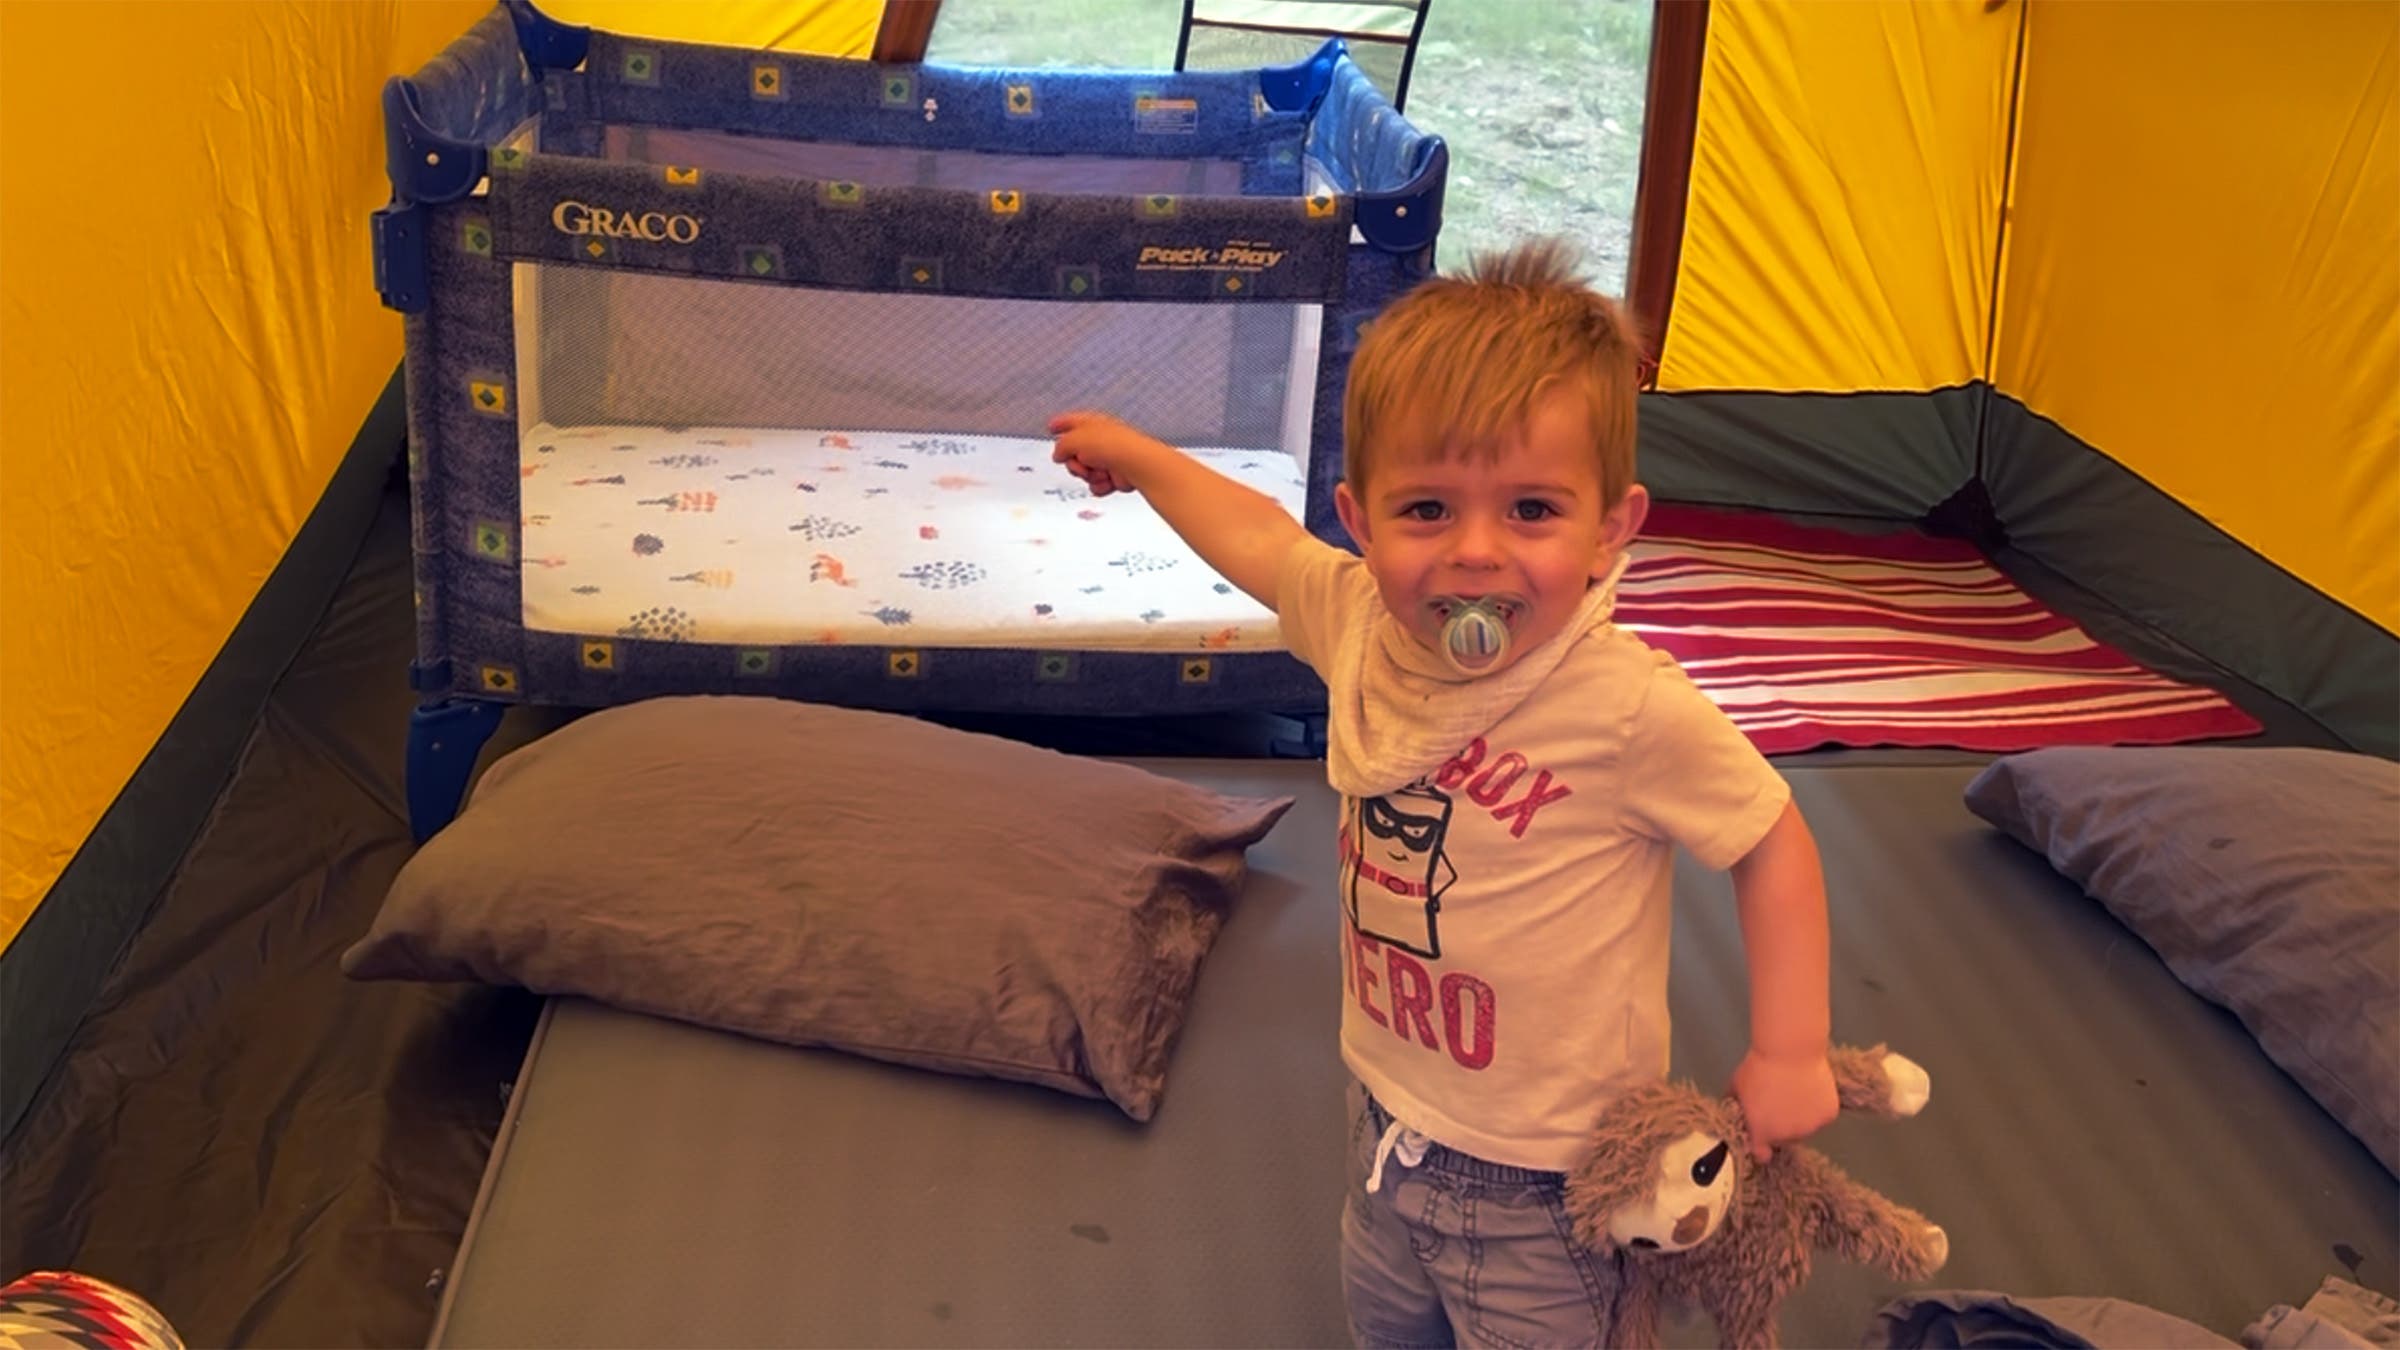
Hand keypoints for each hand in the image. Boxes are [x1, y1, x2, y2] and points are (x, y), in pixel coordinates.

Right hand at [1048, 410, 1166, 496]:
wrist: (1136, 465)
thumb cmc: (1112, 446)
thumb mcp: (1073, 440)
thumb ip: (1060, 446)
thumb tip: (1058, 454)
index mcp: (1093, 424)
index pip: (1071, 421)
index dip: (1060, 424)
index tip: (1051, 427)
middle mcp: (1101, 440)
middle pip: (1074, 454)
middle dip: (1074, 464)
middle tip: (1081, 465)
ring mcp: (1108, 459)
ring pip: (1084, 472)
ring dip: (1088, 476)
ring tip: (1100, 472)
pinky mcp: (1115, 476)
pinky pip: (1096, 485)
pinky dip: (1100, 485)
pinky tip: (1108, 481)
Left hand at [1729, 1048, 1838, 1161]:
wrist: (1790, 1051)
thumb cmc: (1758, 1067)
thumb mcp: (1736, 1087)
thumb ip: (1735, 1104)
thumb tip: (1734, 1108)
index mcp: (1762, 1133)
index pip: (1761, 1153)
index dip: (1760, 1145)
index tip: (1760, 1137)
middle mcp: (1787, 1137)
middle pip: (1784, 1138)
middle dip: (1780, 1125)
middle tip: (1779, 1102)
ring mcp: (1811, 1128)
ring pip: (1805, 1128)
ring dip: (1800, 1117)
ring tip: (1796, 1092)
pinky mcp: (1829, 1116)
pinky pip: (1821, 1116)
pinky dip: (1818, 1106)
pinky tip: (1811, 1089)